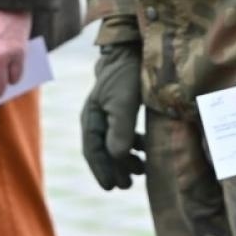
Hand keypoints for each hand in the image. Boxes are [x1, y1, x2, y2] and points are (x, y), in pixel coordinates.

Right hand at [80, 43, 145, 190]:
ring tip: (140, 170)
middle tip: (128, 185)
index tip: (112, 187)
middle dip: (115, 168)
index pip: (93, 150)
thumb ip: (119, 129)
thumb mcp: (123, 102)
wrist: (132, 48)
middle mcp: (97, 117)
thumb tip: (117, 156)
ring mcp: (109, 112)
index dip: (101, 170)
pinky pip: (125, 133)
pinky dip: (134, 145)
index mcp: (91, 117)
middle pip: (103, 151)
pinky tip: (144, 150)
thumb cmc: (125, 74)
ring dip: (126, 159)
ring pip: (115, 143)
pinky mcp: (122, 107)